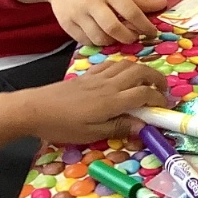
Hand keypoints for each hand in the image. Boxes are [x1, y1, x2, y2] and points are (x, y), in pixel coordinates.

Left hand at [0, 60, 170, 150]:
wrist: (33, 108)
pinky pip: (112, 64)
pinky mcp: (88, 74)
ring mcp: (98, 77)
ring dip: (142, 70)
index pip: (145, 94)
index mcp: (113, 101)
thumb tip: (144, 126)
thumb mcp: (91, 134)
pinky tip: (122, 75)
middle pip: (141, 73)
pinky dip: (124, 67)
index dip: (159, 99)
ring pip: (128, 65)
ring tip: (147, 81)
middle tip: (162, 90)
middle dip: (157, 79)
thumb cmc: (62, 125)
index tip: (164, 107)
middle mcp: (110, 85)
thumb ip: (119, 128)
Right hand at [10, 0, 164, 44]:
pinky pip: (86, 41)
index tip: (152, 32)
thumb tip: (164, 4)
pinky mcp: (66, 24)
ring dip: (113, 42)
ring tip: (118, 36)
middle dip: (129, 37)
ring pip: (100, 38)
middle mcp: (91, 2)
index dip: (145, 25)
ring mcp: (77, 14)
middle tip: (135, 36)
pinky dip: (97, 42)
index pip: (131, 12)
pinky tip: (103, 36)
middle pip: (115, 29)